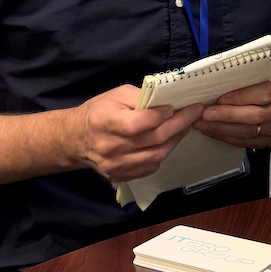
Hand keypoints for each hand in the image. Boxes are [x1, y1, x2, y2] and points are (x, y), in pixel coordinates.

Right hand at [72, 85, 203, 181]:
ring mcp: (115, 165)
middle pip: (154, 139)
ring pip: (157, 155)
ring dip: (176, 139)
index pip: (140, 123)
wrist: (76, 139)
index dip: (162, 115)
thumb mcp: (117, 95)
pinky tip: (168, 141)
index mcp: (105, 122)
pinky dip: (164, 153)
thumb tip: (168, 101)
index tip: (176, 106)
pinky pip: (151, 166)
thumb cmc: (99, 112)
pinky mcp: (121, 176)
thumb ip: (142, 97)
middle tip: (194, 113)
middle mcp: (110, 147)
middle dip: (180, 124)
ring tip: (184, 126)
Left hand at [192, 72, 270, 148]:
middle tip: (205, 115)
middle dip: (227, 116)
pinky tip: (212, 131)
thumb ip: (244, 77)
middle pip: (254, 116)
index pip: (262, 94)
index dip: (240, 97)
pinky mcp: (270, 140)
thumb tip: (216, 81)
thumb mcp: (260, 73)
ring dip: (222, 129)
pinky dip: (227, 137)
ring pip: (248, 131)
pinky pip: (246, 142)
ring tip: (202, 124)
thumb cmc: (264, 81)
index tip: (220, 99)